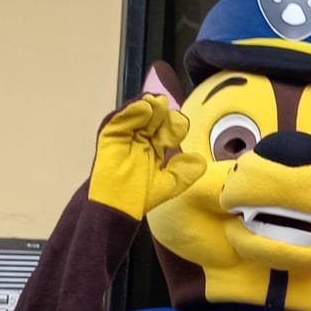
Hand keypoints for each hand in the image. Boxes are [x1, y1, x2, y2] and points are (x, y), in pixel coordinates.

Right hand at [88, 93, 203, 219]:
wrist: (119, 207)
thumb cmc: (140, 197)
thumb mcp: (170, 184)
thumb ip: (185, 172)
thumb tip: (200, 160)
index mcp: (155, 149)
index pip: (168, 131)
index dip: (176, 125)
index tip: (182, 125)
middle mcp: (140, 140)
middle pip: (154, 120)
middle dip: (162, 113)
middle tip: (168, 108)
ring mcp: (125, 137)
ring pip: (138, 116)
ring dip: (148, 108)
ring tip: (156, 103)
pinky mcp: (110, 137)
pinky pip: (120, 121)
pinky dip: (130, 112)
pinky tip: (142, 107)